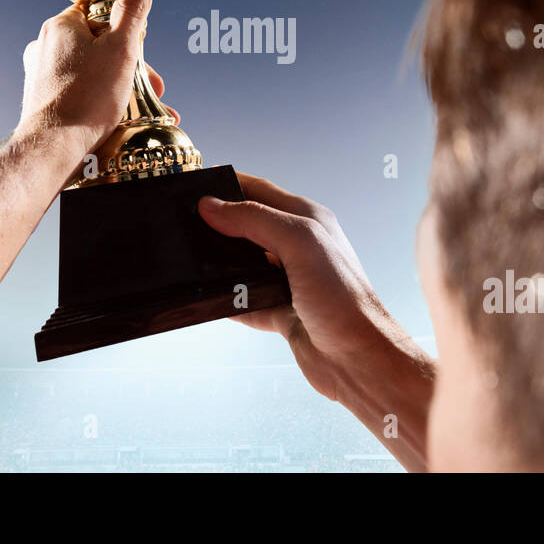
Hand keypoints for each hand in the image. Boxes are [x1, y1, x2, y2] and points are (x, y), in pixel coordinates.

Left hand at [18, 0, 176, 153]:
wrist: (53, 146)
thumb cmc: (86, 98)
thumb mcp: (121, 48)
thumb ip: (132, 10)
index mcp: (61, 26)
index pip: (98, 12)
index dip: (125, 29)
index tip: (140, 48)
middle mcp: (45, 46)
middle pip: (96, 44)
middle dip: (128, 65)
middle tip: (150, 86)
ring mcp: (40, 74)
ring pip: (89, 70)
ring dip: (117, 86)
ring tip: (138, 108)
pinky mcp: (43, 99)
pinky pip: (77, 91)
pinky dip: (97, 101)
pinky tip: (114, 118)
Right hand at [196, 174, 420, 401]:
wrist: (358, 358)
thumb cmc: (342, 297)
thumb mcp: (298, 242)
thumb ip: (254, 219)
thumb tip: (212, 205)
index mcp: (307, 220)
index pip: (260, 190)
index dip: (229, 185)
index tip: (196, 184)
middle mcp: (298, 247)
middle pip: (248, 226)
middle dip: (219, 224)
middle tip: (185, 223)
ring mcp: (288, 281)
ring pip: (243, 265)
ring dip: (221, 264)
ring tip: (192, 261)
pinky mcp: (281, 312)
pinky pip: (244, 301)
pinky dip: (227, 301)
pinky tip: (210, 300)